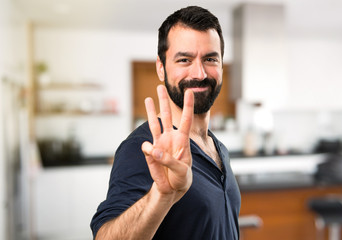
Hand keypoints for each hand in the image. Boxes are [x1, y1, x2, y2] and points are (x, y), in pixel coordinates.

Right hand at [142, 85, 193, 202]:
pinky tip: (151, 151)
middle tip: (161, 87)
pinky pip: (146, 146)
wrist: (172, 188)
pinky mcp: (151, 152)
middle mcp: (171, 138)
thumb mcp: (181, 171)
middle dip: (164, 101)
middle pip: (167, 116)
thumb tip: (152, 149)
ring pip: (154, 123)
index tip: (189, 91)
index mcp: (183, 140)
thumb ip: (168, 160)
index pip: (186, 119)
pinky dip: (147, 148)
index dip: (188, 105)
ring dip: (150, 111)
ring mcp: (160, 143)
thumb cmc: (182, 178)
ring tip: (148, 98)